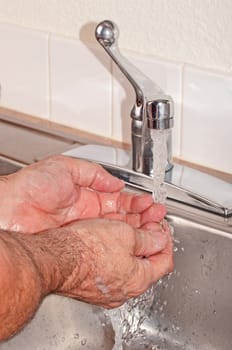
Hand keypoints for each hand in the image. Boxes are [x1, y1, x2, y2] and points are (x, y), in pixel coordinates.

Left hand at [0, 155, 165, 232]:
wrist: (10, 211)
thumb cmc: (31, 186)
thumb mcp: (66, 167)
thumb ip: (94, 173)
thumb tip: (116, 183)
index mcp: (85, 195)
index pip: (117, 198)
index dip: (136, 201)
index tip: (151, 203)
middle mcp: (87, 214)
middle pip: (121, 216)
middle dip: (143, 216)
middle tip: (159, 217)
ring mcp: (84, 229)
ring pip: (116, 230)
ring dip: (137, 228)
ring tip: (155, 227)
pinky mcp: (78, 243)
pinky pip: (104, 242)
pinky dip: (120, 241)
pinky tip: (135, 240)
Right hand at [54, 219, 172, 307]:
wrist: (55, 258)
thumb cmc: (87, 249)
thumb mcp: (126, 235)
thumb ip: (148, 239)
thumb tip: (160, 240)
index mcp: (138, 280)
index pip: (164, 261)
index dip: (165, 241)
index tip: (161, 228)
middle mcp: (124, 291)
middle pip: (146, 264)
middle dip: (148, 241)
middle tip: (145, 224)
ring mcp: (106, 291)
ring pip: (126, 266)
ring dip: (131, 246)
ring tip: (126, 228)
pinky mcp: (90, 286)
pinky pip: (109, 269)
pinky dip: (114, 254)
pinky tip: (107, 239)